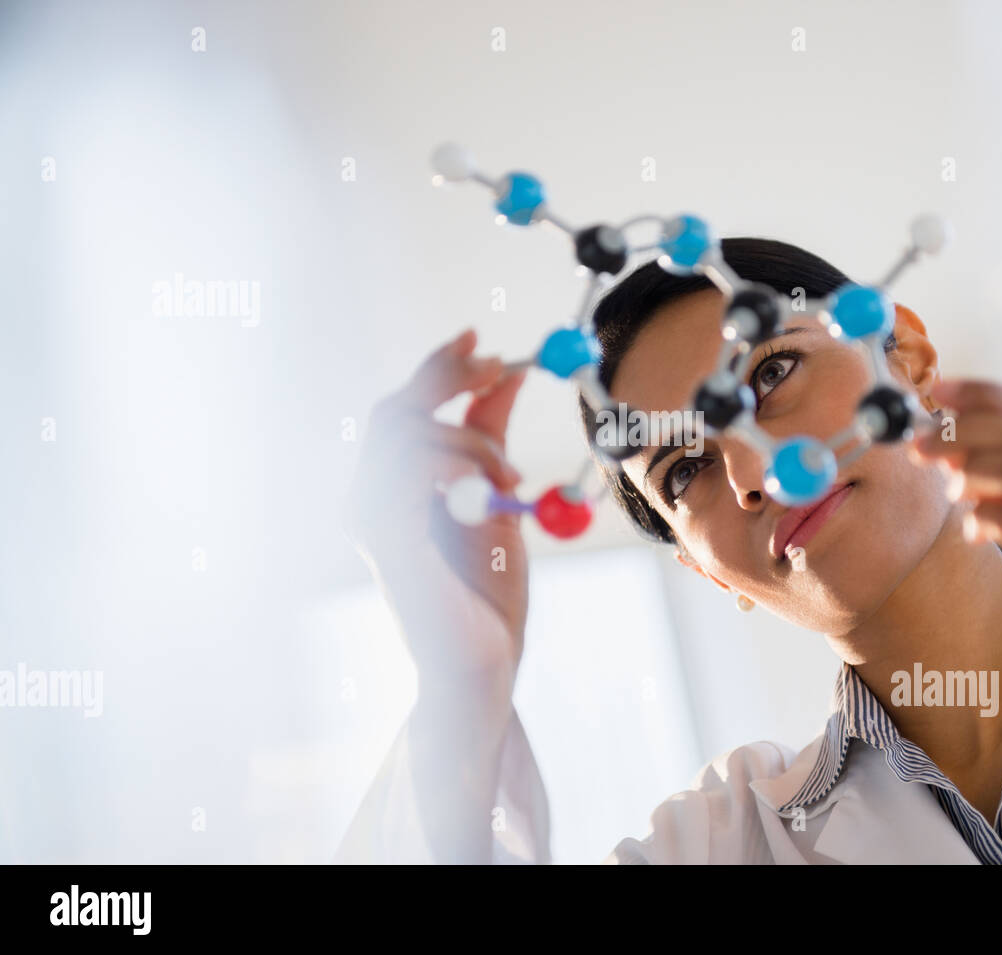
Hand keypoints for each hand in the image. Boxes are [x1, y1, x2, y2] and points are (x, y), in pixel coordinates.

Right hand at [344, 328, 530, 709]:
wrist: (482, 668)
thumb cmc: (486, 597)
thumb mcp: (499, 499)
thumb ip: (490, 440)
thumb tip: (504, 380)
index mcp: (393, 491)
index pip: (404, 412)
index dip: (437, 369)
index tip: (479, 338)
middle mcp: (368, 499)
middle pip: (394, 410)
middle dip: (447, 376)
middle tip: (497, 362)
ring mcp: (368, 518)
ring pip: (408, 431)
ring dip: (469, 436)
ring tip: (510, 474)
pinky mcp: (382, 536)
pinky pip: (411, 466)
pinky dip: (459, 461)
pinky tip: (492, 487)